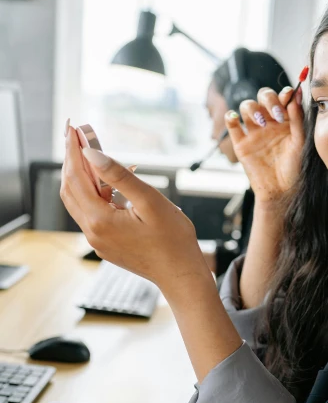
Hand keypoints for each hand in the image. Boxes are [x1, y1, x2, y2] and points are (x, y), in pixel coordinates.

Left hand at [60, 128, 209, 291]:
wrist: (181, 275)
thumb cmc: (173, 240)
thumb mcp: (149, 201)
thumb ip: (119, 175)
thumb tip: (92, 154)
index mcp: (100, 221)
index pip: (76, 177)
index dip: (73, 150)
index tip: (72, 128)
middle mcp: (92, 232)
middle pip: (70, 189)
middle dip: (72, 160)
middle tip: (76, 136)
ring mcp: (98, 241)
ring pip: (79, 202)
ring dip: (82, 177)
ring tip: (92, 154)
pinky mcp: (106, 244)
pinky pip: (92, 213)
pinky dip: (95, 194)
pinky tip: (110, 183)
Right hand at [225, 85, 304, 203]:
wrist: (281, 190)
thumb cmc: (293, 168)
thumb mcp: (300, 142)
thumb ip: (297, 119)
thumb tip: (295, 95)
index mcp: (284, 120)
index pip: (281, 98)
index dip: (283, 94)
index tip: (289, 95)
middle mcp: (268, 122)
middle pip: (262, 98)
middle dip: (269, 100)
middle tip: (277, 114)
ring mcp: (253, 132)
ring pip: (247, 107)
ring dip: (252, 109)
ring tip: (262, 123)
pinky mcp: (241, 144)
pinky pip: (232, 126)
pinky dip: (230, 117)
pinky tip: (234, 118)